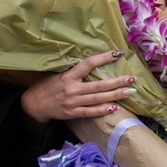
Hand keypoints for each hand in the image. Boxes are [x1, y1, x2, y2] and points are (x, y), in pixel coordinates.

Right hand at [20, 50, 136, 123]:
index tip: (117, 53)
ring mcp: (73, 102)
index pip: (88, 64)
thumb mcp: (57, 74)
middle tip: (132, 79)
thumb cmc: (46, 86)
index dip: (103, 58)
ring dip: (115, 95)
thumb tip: (92, 64)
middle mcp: (72, 89)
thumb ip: (74, 71)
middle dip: (117, 82)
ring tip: (129, 91)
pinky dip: (103, 110)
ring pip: (98, 99)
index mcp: (68, 76)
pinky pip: (91, 112)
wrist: (34, 105)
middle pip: (99, 85)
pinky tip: (114, 108)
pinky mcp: (73, 113)